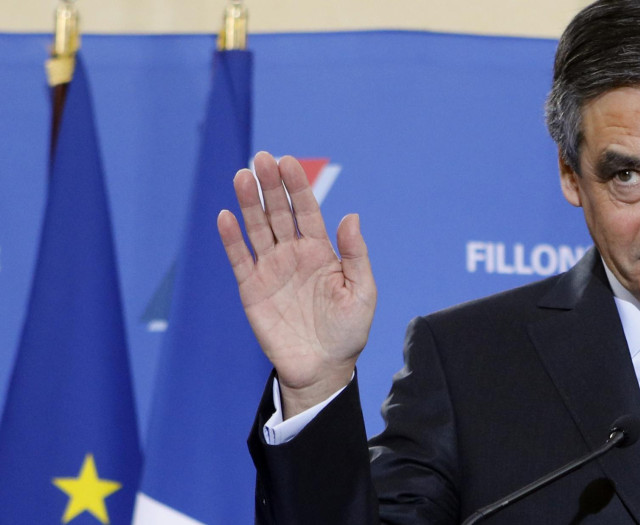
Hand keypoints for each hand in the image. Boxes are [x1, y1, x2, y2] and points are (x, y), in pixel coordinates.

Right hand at [217, 152, 376, 417]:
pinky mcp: (252, 289)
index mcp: (321, 251)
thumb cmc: (349, 331)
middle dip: (271, 186)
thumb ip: (356, 255)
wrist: (323, 368)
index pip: (307, 210)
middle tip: (262, 158)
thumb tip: (351, 217)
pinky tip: (225, 216)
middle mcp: (293, 254)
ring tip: (242, 176)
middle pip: (279, 213)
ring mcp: (271, 270)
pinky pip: (239, 259)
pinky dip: (231, 239)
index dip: (297, 186)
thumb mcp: (362, 292)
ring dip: (248, 203)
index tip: (289, 162)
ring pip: (257, 229)